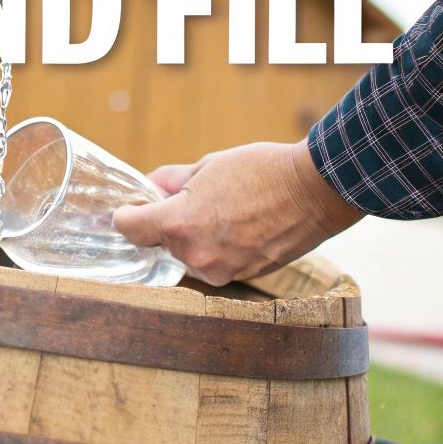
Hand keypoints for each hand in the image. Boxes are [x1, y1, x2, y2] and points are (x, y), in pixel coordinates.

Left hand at [112, 140, 361, 286]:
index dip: (127, 215)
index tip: (135, 206)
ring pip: (191, 255)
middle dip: (172, 223)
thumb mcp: (210, 166)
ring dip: (199, 237)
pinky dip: (222, 247)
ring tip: (228, 210)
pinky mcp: (242, 277)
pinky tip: (244, 225)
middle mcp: (194, 256)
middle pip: (163, 243)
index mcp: (179, 224)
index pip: (128, 229)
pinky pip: (217, 263)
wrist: (315, 192)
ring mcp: (220, 272)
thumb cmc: (263, 172)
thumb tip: (153, 187)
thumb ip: (174, 182)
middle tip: (196, 199)